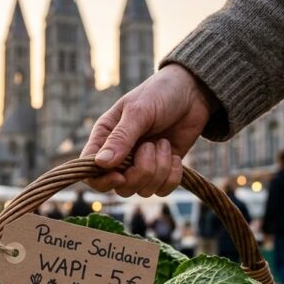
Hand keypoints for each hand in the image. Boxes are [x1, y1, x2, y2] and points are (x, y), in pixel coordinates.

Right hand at [80, 64, 215, 196]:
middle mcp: (120, 156)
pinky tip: (175, 156)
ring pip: (142, 190)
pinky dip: (172, 176)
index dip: (102, 180)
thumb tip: (101, 163)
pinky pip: (162, 190)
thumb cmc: (159, 94)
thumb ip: (120, 137)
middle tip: (150, 146)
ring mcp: (141, 165)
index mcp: (105, 138)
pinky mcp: (163, 171)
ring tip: (164, 143)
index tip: (120, 176)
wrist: (193, 92)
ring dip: (159, 169)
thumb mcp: (138, 111)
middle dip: (139, 173)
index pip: (90, 171)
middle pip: (119, 187)